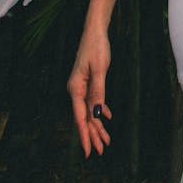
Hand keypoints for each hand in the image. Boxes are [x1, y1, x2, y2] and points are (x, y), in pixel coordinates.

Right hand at [67, 30, 111, 156]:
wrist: (95, 31)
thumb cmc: (96, 47)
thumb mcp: (99, 70)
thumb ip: (98, 92)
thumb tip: (96, 114)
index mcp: (75, 88)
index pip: (80, 117)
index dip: (84, 135)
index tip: (87, 150)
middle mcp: (76, 89)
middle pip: (84, 117)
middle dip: (93, 134)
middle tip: (101, 150)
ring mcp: (81, 86)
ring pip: (89, 111)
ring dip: (97, 125)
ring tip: (106, 141)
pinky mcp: (88, 81)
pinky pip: (93, 101)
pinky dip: (100, 110)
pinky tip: (106, 118)